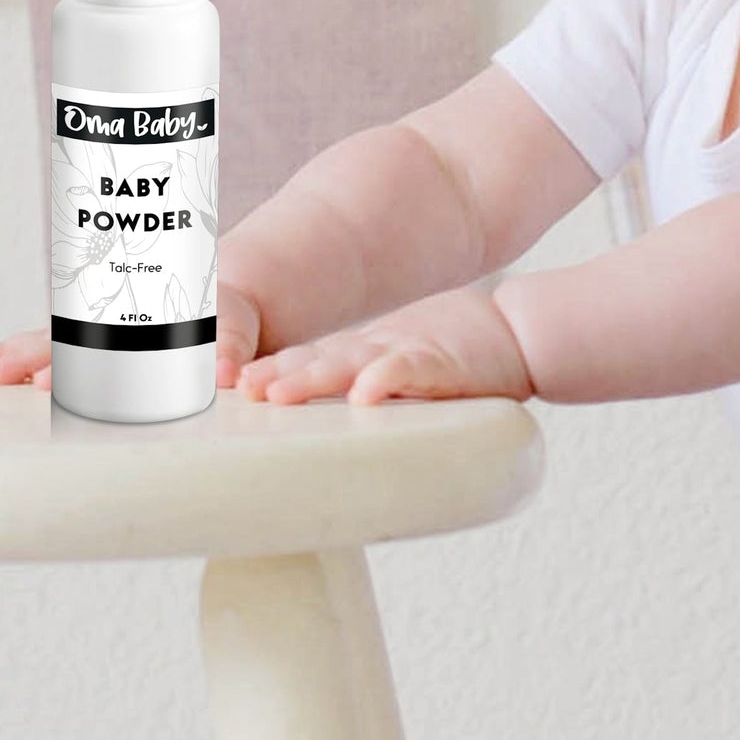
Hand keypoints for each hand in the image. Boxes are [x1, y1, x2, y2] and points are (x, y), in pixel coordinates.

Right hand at [0, 283, 263, 391]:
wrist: (231, 306)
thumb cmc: (232, 318)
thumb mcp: (237, 325)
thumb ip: (233, 346)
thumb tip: (227, 373)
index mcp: (143, 312)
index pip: (98, 333)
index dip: (70, 354)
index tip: (47, 379)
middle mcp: (115, 323)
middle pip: (62, 335)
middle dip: (28, 355)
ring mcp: (103, 338)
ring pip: (50, 342)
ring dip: (15, 354)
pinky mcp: (103, 352)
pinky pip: (58, 354)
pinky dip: (25, 360)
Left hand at [235, 282, 534, 405]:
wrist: (514, 332)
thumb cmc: (454, 356)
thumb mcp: (396, 365)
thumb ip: (359, 381)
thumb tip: (314, 408)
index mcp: (361, 354)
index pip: (306, 360)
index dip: (268, 371)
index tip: (225, 387)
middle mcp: (374, 351)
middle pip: (315, 361)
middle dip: (275, 375)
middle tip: (237, 389)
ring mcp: (405, 353)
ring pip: (349, 364)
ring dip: (311, 379)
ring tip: (277, 392)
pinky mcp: (440, 363)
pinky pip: (408, 371)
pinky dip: (385, 379)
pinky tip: (364, 393)